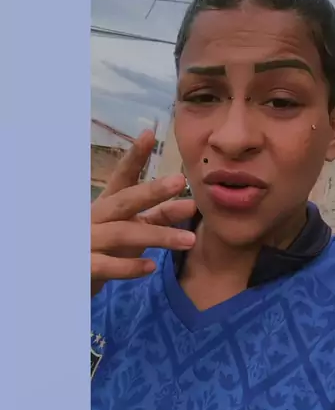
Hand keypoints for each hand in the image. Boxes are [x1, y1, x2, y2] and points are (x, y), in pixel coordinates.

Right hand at [91, 130, 195, 293]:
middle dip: (151, 190)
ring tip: (190, 239)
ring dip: (159, 236)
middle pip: (124, 200)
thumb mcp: (132, 226)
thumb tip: (191, 204)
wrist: (68, 274)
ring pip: (123, 233)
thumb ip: (160, 216)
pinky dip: (129, 266)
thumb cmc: (105, 245)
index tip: (149, 135)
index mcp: (107, 203)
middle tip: (180, 180)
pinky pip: (107, 265)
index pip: (122, 177)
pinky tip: (150, 266)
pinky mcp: (84, 266)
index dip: (135, 157)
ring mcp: (88, 240)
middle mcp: (96, 217)